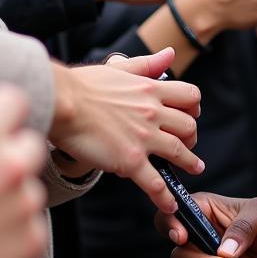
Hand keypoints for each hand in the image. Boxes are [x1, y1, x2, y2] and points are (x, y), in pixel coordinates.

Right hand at [0, 85, 47, 257]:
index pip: (13, 100)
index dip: (3, 111)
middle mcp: (8, 163)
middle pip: (30, 145)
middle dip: (10, 157)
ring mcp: (24, 202)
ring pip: (29, 190)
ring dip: (9, 201)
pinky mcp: (33, 239)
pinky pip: (31, 228)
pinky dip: (12, 236)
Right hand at [48, 47, 201, 212]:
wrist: (62, 102)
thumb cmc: (83, 85)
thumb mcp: (120, 68)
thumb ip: (147, 64)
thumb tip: (170, 54)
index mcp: (151, 89)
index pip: (190, 96)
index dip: (194, 107)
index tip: (191, 115)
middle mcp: (153, 112)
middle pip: (189, 126)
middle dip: (191, 137)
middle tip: (187, 145)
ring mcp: (143, 137)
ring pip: (179, 153)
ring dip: (190, 163)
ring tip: (194, 169)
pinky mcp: (129, 160)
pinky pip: (155, 182)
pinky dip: (165, 196)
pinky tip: (170, 203)